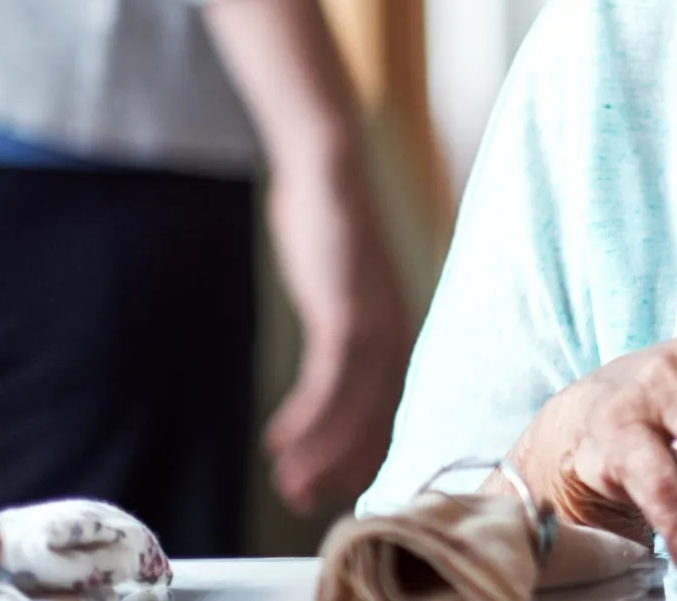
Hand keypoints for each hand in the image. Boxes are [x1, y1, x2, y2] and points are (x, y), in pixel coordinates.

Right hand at [262, 165, 412, 512]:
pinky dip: (307, 414)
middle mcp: (396, 332)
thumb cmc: (329, 232)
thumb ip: (343, 329)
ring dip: (322, 451)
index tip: (337, 486)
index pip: (390, 408)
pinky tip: (279, 440)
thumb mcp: (341, 289)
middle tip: (308, 501)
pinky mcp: (347, 308)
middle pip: (379, 415)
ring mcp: (376, 321)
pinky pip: (330, 377)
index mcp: (397, 331)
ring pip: (355, 406)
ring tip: (289, 487)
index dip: (363, 451)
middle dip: (345, 464)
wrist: (327, 174)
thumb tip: (332, 369)